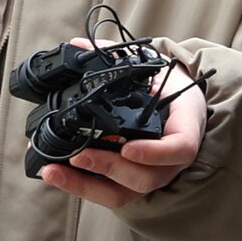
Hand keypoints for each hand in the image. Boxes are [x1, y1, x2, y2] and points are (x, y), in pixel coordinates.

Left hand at [40, 63, 206, 207]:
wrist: (175, 103)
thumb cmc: (166, 86)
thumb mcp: (151, 66)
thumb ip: (115, 55)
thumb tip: (77, 46)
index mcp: (185, 126)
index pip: (181, 148)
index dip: (155, 153)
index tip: (128, 148)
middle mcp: (172, 158)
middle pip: (147, 177)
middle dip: (110, 168)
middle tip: (79, 156)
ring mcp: (153, 174)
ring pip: (126, 193)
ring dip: (88, 186)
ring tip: (56, 171)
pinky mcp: (133, 182)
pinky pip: (111, 194)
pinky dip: (82, 188)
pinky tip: (58, 175)